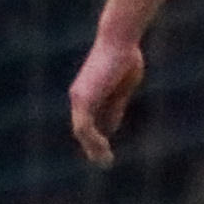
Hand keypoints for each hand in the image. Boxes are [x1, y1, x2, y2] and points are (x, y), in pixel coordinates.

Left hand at [68, 34, 144, 164]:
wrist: (119, 41)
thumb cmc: (124, 59)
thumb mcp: (121, 90)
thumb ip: (114, 108)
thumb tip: (110, 130)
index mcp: (88, 93)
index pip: (88, 121)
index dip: (97, 137)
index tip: (105, 150)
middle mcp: (79, 96)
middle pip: (81, 128)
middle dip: (92, 146)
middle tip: (103, 162)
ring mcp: (80, 97)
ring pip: (81, 130)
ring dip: (93, 147)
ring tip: (104, 161)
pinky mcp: (84, 98)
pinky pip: (84, 125)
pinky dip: (93, 139)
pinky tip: (103, 148)